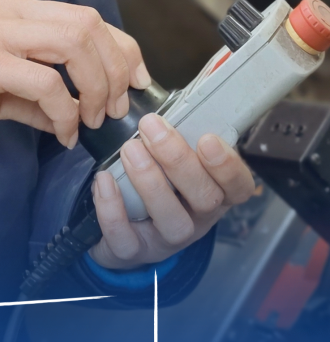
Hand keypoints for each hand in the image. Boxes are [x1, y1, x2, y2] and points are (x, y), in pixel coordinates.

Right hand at [0, 0, 150, 145]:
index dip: (121, 47)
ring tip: (90, 120)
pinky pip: (45, 82)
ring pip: (75, 43)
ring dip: (95, 86)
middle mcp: (6, 9)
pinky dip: (64, 112)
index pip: (84, 16)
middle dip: (116, 68)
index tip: (135, 82)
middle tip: (115, 108)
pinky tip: (60, 134)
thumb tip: (66, 114)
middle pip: (89, 23)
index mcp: (9, 7)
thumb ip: (29, 93)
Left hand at [88, 112, 256, 269]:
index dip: (228, 165)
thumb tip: (166, 88)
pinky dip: (113, 209)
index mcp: (214, 192)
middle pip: (205, 198)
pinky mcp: (133, 252)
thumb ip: (177, 126)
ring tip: (129, 149)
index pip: (238, 185)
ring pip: (171, 220)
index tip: (208, 138)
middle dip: (179, 161)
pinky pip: (126, 238)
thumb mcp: (172, 154)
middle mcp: (198, 219)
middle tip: (152, 128)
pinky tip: (103, 180)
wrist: (123, 230)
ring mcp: (167, 239)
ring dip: (151, 182)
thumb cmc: (155, 179)